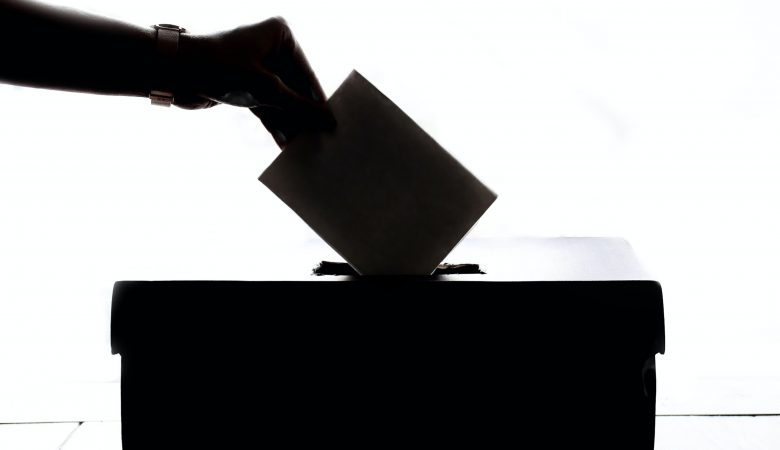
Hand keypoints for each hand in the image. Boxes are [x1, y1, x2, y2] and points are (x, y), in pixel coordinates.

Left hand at [175, 17, 333, 147]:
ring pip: (281, 100)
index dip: (318, 102)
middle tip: (319, 140)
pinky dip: (274, 123)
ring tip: (304, 146)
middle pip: (296, 88)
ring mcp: (258, 67)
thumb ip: (299, 107)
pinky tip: (285, 143)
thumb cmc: (219, 68)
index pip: (307, 73)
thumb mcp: (266, 90)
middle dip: (303, 115)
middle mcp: (270, 47)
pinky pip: (267, 106)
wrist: (172, 71)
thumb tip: (328, 121)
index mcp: (280, 35)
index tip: (332, 125)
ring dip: (290, 123)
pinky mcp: (245, 85)